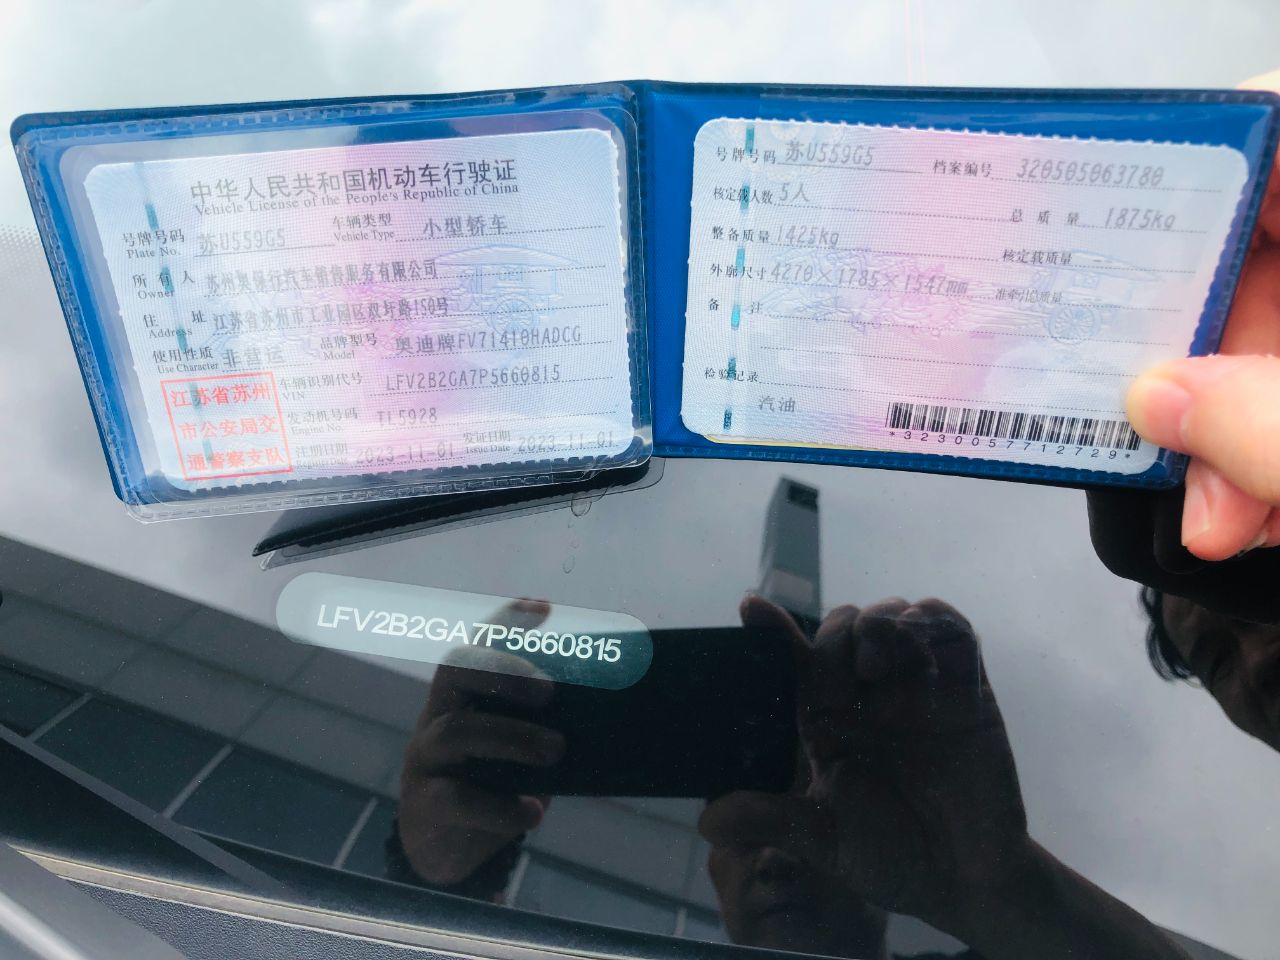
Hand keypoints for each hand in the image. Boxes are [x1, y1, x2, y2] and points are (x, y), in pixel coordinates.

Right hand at [398, 600, 564, 887]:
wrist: (446, 849)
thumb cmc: (490, 785)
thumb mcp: (516, 752)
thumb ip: (543, 730)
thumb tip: (606, 716)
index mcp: (462, 697)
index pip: (478, 645)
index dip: (505, 620)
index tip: (543, 606)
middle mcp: (438, 717)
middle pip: (457, 670)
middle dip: (505, 670)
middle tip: (551, 693)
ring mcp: (426, 759)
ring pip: (458, 731)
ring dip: (512, 737)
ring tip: (556, 752)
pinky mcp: (424, 804)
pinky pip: (456, 798)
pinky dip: (500, 805)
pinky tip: (533, 812)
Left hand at [701, 597, 1026, 930]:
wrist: (965, 880)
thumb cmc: (892, 859)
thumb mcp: (824, 841)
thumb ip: (771, 821)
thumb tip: (708, 822)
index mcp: (826, 719)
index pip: (793, 660)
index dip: (771, 629)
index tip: (750, 607)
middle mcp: (865, 694)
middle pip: (840, 627)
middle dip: (837, 636)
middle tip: (850, 672)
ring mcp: (915, 685)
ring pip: (890, 614)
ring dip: (879, 622)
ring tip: (875, 666)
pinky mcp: (965, 684)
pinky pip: (949, 628)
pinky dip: (932, 621)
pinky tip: (920, 653)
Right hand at [1125, 71, 1279, 560]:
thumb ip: (1267, 426)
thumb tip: (1156, 400)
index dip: (1194, 151)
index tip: (1108, 210)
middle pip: (1261, 248)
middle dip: (1204, 359)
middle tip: (1160, 431)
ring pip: (1277, 332)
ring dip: (1235, 429)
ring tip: (1223, 508)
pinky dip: (1272, 450)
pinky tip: (1257, 509)